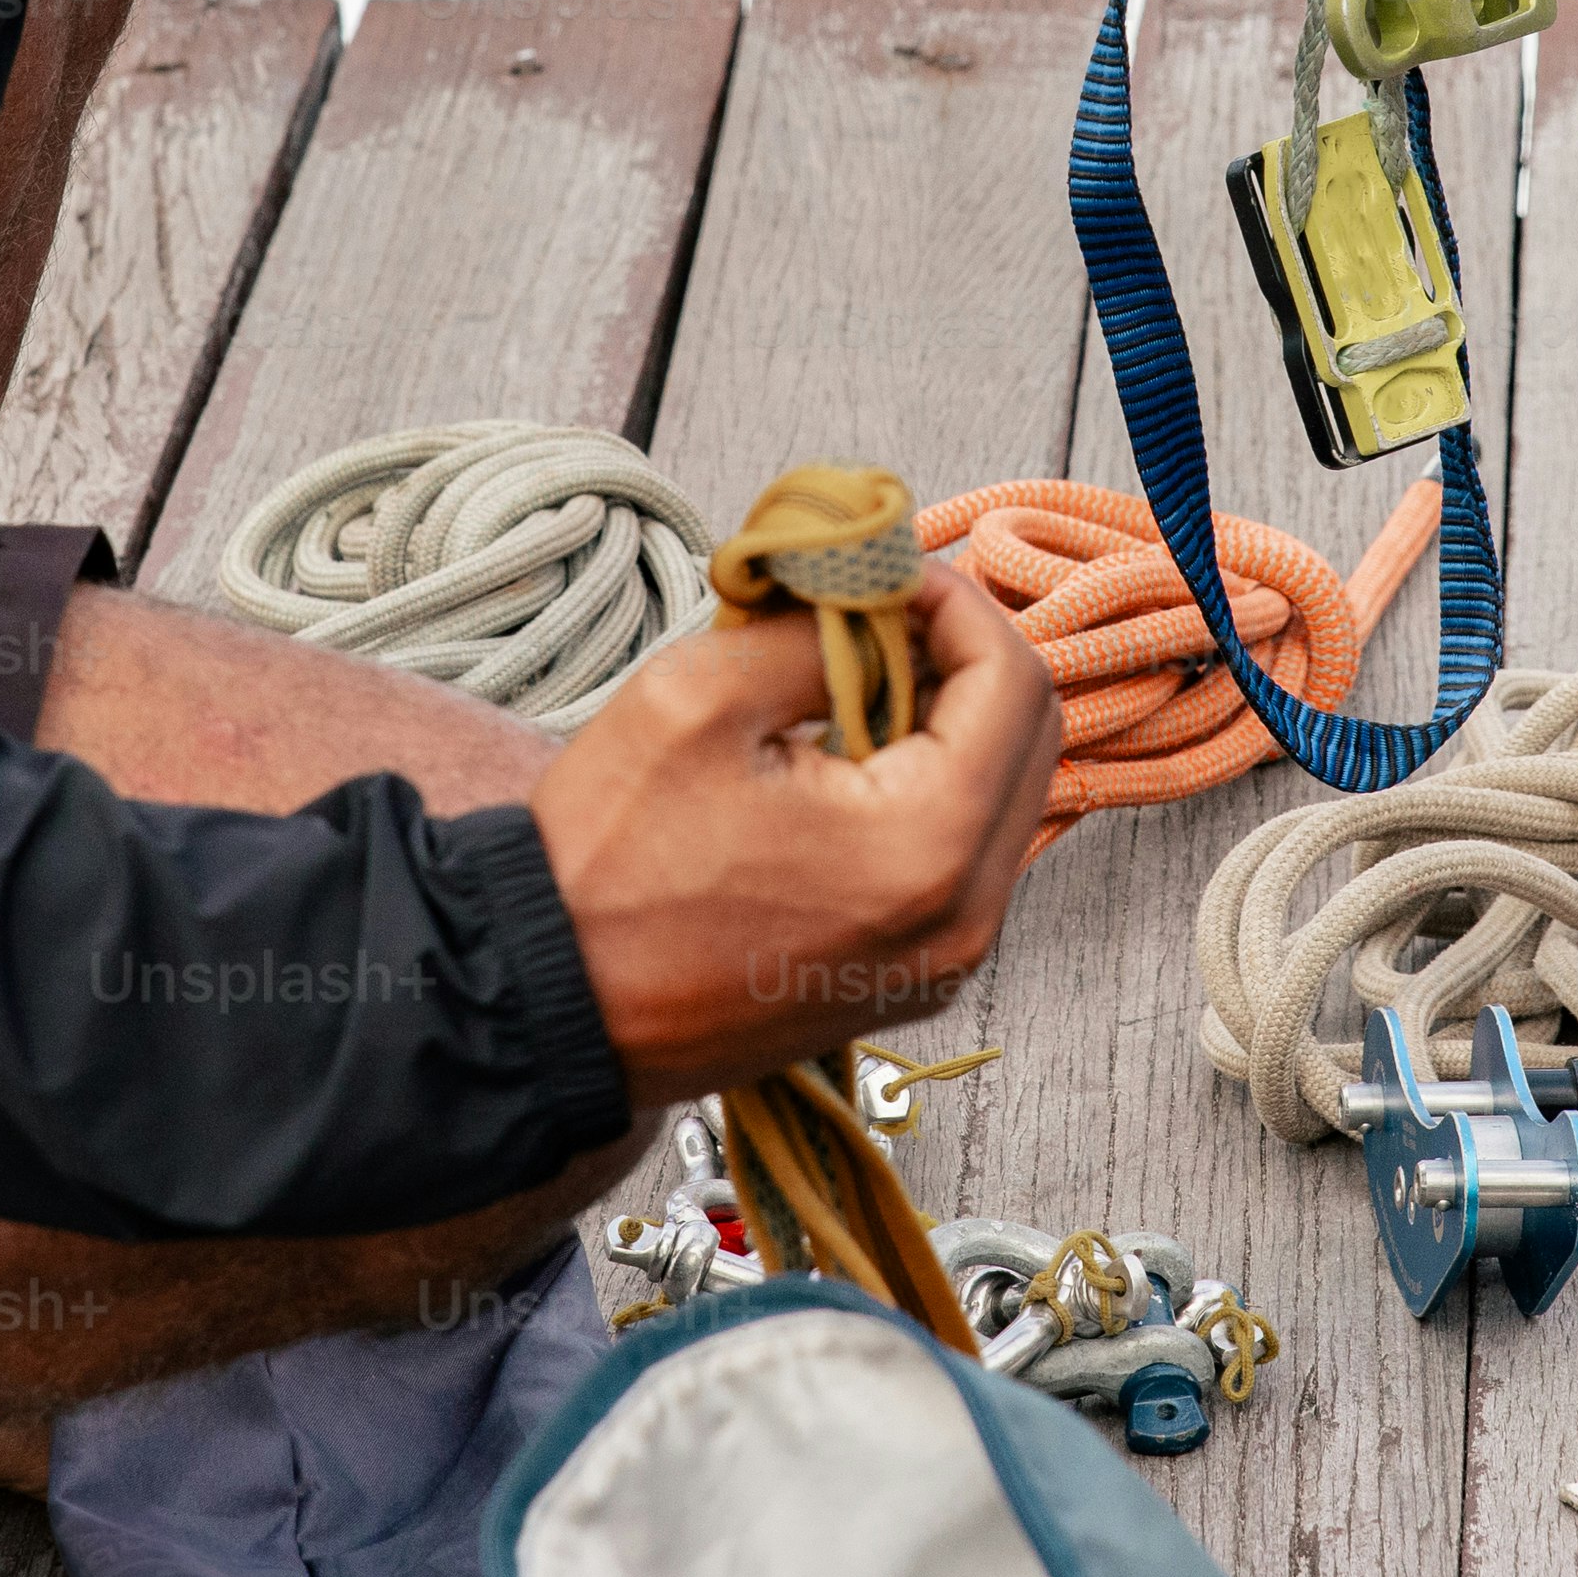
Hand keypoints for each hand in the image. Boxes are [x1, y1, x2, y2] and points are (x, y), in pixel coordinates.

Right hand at [534, 562, 1063, 1099]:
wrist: (546, 1006)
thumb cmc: (605, 866)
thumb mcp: (700, 699)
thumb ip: (815, 632)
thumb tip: (875, 599)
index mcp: (925, 849)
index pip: (1013, 684)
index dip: (959, 603)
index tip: (892, 571)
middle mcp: (962, 921)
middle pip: (1031, 743)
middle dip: (962, 658)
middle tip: (879, 613)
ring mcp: (942, 962)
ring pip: (1002, 800)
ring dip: (946, 722)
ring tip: (849, 679)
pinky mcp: (909, 979)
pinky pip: (961, 858)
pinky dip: (926, 788)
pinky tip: (843, 755)